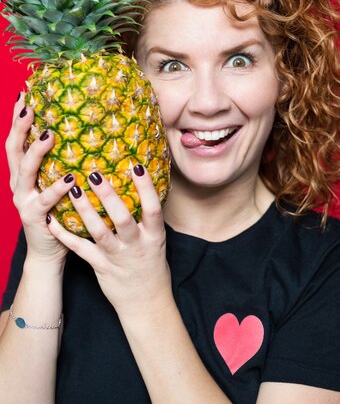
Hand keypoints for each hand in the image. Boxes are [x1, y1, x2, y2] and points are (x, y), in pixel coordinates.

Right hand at [5, 93, 69, 265]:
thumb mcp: (54, 184)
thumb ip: (61, 163)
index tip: (23, 94)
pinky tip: (70, 178)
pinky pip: (46, 200)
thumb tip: (83, 133)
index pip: (16, 140)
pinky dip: (57, 188)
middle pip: (14, 150)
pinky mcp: (35, 217)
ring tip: (49, 135)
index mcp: (23, 174)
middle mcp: (19, 184)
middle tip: (30, 107)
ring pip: (26, 171)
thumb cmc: (57, 212)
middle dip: (19, 127)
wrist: (48, 252)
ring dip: (37, 151)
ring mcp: (24, 201)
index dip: (16, 118)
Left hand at [47, 165, 171, 316]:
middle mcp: (136, 245)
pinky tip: (53, 221)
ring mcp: (117, 256)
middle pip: (122, 218)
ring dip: (85, 210)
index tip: (136, 166)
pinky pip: (80, 249)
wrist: (146, 303)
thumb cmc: (152, 264)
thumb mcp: (156, 240)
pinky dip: (65, 235)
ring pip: (99, 231)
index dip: (145, 188)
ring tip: (73, 190)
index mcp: (154, 235)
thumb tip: (141, 182)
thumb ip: (147, 217)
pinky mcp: (100, 266)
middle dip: (108, 196)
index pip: (152, 208)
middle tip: (95, 173)